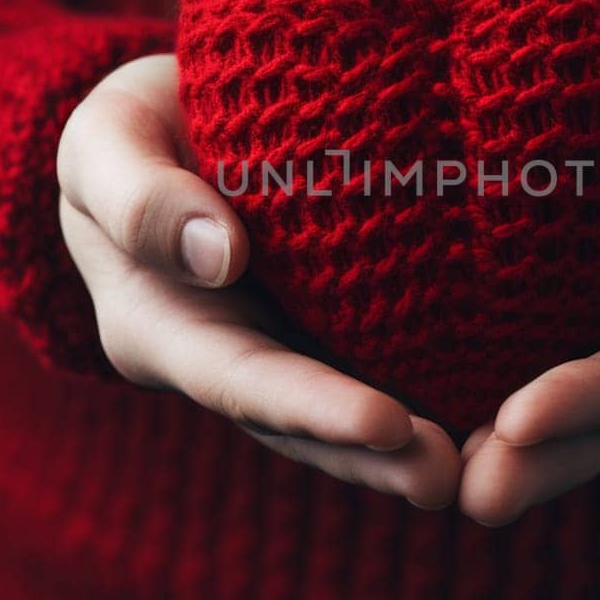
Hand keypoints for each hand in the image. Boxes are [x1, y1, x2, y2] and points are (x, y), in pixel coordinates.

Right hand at [57, 54, 460, 507]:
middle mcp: (225, 360)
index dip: (312, 407)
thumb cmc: (127, 132)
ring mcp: (282, 350)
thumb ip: (139, 198)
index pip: (240, 379)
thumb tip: (218, 257)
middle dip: (372, 457)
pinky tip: (495, 412)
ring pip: (345, 410)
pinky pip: (380, 364)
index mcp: (161, 330)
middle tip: (449, 477)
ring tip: (481, 466)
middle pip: (300, 422)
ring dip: (406, 449)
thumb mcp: (105, 143)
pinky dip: (431, 391)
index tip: (386, 423)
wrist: (170, 122)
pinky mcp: (333, 327)